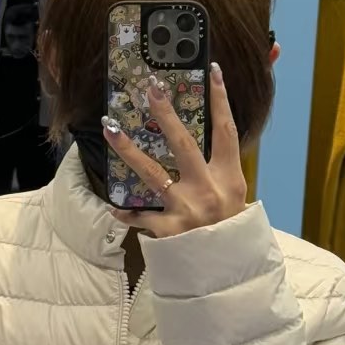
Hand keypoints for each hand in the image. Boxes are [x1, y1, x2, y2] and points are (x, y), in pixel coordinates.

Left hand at [101, 61, 247, 237]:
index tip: (213, 70)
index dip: (221, 100)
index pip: (226, 131)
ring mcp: (187, 210)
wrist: (229, 274)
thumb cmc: (230, 231)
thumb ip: (222, 171)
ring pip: (152, 173)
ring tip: (109, 128)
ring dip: (128, 149)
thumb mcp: (235, 199)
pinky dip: (128, 214)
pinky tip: (115, 209)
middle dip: (165, 113)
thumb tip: (214, 140)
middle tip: (150, 87)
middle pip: (183, 143)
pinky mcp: (169, 231)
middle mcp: (209, 190)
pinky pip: (141, 217)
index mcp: (230, 178)